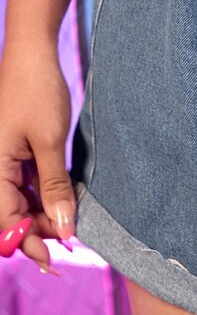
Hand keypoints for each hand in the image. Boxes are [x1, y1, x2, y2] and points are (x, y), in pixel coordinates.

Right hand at [0, 39, 77, 274]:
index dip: (28, 242)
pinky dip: (47, 194)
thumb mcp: (50, 142)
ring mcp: (6, 160)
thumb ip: (55, 187)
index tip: (55, 260)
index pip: (6, 221)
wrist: (34, 54)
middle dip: (40, 230)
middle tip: (72, 237)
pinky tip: (66, 199)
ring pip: (22, 200)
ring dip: (45, 214)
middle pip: (13, 214)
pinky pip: (29, 183)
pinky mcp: (19, 152)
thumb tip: (64, 229)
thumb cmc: (37, 92)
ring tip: (72, 221)